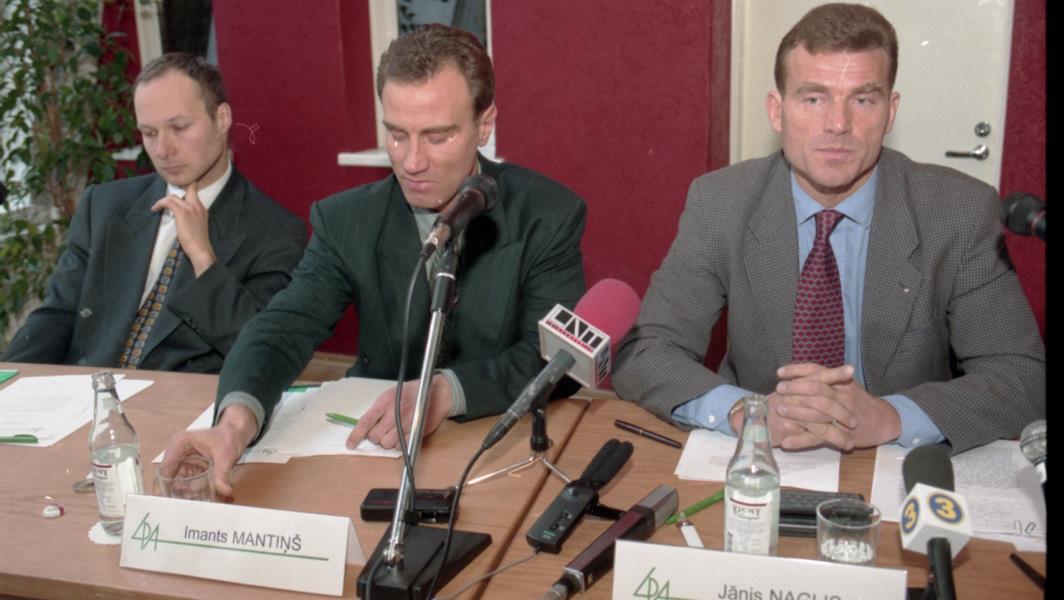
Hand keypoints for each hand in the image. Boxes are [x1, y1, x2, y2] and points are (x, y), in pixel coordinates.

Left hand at [151, 180, 216, 275]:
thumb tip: (183, 217)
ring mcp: (191, 208)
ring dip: (164, 200)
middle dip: (177, 188)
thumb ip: (193, 217)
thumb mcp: (199, 226)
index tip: (179, 189)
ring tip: (158, 206)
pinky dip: (160, 204)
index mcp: (202, 209)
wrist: (201, 249)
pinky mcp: (182, 212)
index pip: (195, 193)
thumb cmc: (199, 242)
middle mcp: (198, 206)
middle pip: (189, 188)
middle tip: (167, 195)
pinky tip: (155, 209)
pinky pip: (168, 202)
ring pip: (174, 196)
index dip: (188, 188)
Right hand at [160, 404, 257, 500]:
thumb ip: (222, 474)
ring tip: (192, 507)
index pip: (164, 469)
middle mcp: (177, 452)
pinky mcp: (189, 466)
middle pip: (167, 477)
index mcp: (179, 444)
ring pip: (175, 482)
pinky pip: (185, 481)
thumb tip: (224, 492)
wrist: (236, 432)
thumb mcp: (225, 456)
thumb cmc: (228, 436)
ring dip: (184, 494)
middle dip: (173, 494)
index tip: (164, 503)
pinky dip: (192, 491)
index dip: (162, 487)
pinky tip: (201, 500)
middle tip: (178, 509)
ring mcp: (181, 459)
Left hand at [346, 375, 452, 449]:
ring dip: (388, 442)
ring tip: (395, 432)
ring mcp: (405, 424)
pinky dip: (399, 444)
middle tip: (384, 430)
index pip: (365, 422)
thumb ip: (378, 410)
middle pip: (375, 437)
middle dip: (376, 437)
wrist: (436, 393)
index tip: (350, 445)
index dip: (355, 436)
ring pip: (386, 444)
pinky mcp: (415, 432)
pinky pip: (400, 447)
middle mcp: (394, 414)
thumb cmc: (411, 394)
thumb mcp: (391, 395)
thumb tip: (364, 428)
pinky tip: (403, 435)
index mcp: (385, 402)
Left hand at [771, 363, 900, 450]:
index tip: (780, 373)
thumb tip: (799, 374)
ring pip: (818, 414)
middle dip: (795, 390)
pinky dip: (801, 440)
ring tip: (779, 411)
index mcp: (842, 383)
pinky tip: (785, 442)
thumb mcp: (846, 384)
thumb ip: (827, 378)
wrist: (884, 421)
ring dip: (796, 413)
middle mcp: (844, 397)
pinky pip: (819, 438)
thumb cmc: (859, 400)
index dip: (797, 371)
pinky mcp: (842, 436)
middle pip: (817, 390)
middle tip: (778, 391)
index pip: (817, 371)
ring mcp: (843, 417)